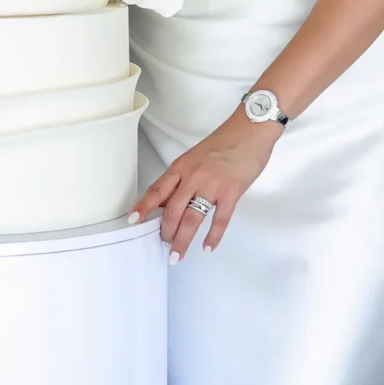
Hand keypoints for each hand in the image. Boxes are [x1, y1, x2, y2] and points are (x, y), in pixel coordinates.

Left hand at [128, 106, 283, 261]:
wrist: (250, 130)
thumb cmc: (225, 142)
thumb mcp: (195, 157)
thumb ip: (182, 178)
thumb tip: (169, 201)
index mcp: (181, 166)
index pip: (157, 190)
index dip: (144, 206)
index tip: (133, 220)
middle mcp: (193, 177)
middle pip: (173, 210)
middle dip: (166, 232)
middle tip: (165, 246)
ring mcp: (212, 185)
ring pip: (192, 219)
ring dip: (183, 240)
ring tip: (178, 255)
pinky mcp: (231, 192)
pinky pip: (220, 220)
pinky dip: (213, 236)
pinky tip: (207, 247)